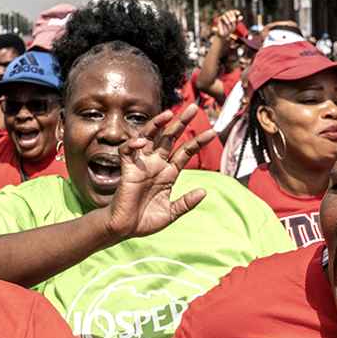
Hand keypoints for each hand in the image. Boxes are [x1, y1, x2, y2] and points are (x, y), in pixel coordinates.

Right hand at [98, 104, 213, 241]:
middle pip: (169, 138)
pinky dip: (132, 144)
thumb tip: (203, 191)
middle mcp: (156, 165)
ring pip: (148, 137)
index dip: (197, 142)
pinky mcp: (127, 170)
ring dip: (157, 124)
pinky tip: (140, 142)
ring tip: (169, 114)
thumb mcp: (171, 213)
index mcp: (168, 174)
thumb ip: (186, 203)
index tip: (212, 133)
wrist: (124, 230)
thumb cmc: (145, 221)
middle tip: (193, 108)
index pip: (185, 152)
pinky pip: (127, 151)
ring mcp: (141, 165)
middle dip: (181, 122)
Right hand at [211, 10, 240, 38]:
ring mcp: (223, 16)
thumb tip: (241, 16)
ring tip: (232, 21)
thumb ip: (238, 21)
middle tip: (234, 19)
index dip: (236, 11)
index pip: (233, 11)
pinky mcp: (219, 19)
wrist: (224, 34)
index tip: (239, 13)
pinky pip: (222, 17)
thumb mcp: (235, 25)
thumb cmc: (230, 29)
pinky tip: (228, 22)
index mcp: (231, 15)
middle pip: (230, 11)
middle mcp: (227, 15)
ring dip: (229, 16)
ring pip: (226, 13)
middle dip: (232, 15)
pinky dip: (226, 19)